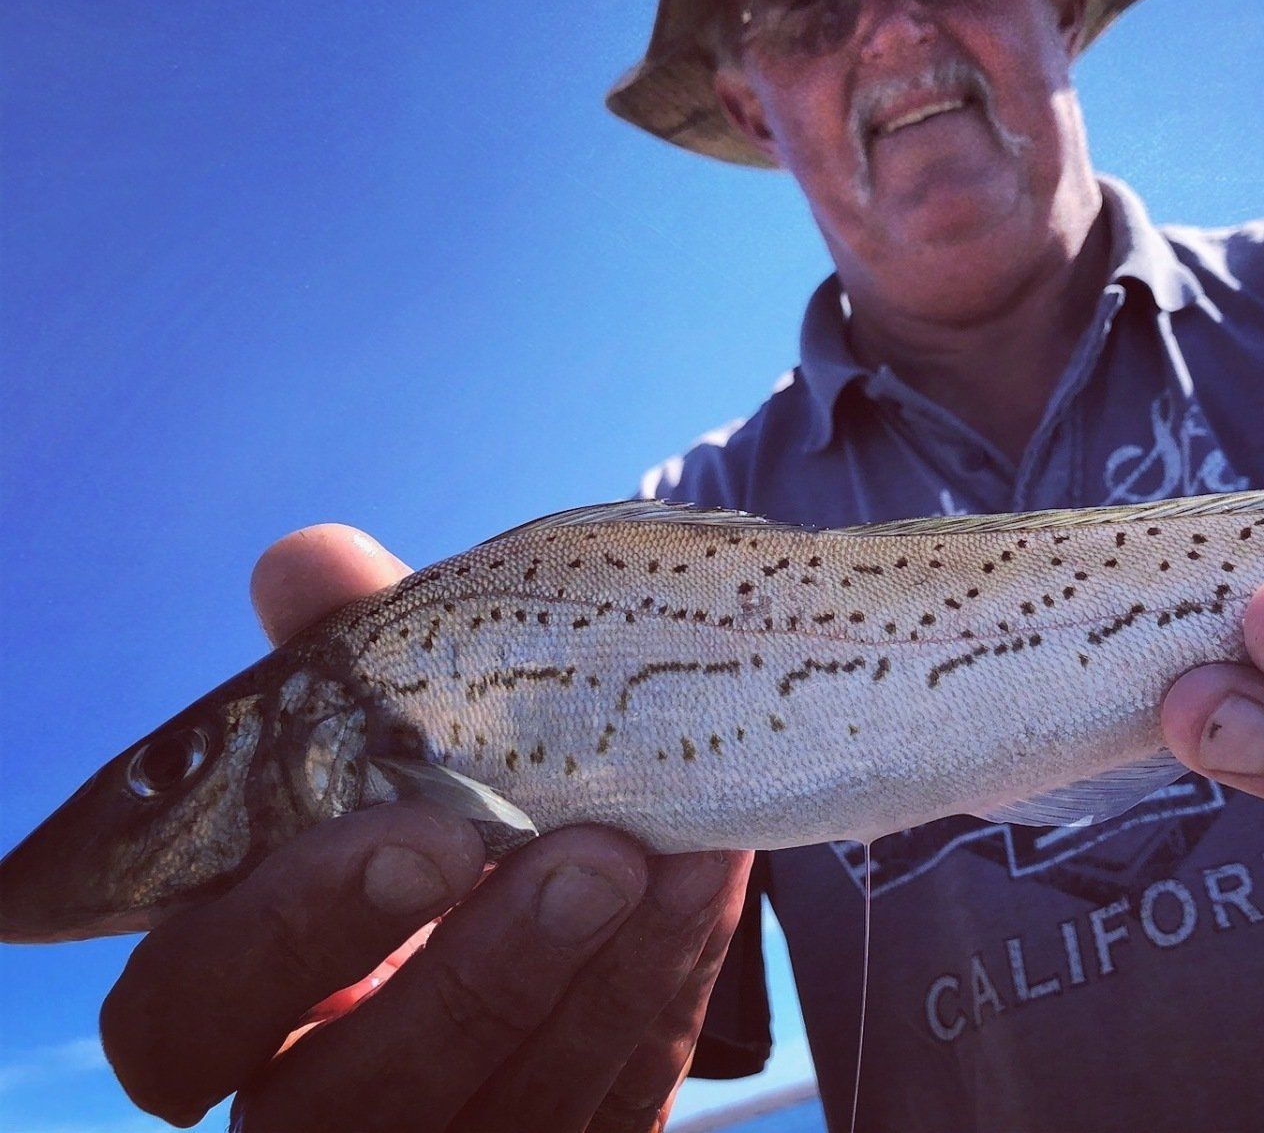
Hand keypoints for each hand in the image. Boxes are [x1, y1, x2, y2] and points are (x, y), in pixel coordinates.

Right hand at [100, 524, 752, 1131]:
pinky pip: (612, 1107)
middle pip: (345, 1104)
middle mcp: (322, 1103)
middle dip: (474, 978)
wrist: (578, 866)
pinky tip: (708, 881)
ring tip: (677, 852)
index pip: (181, 1018)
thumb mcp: (407, 737)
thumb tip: (307, 559)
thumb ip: (356, 659)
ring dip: (600, 979)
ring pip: (501, 1120)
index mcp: (237, 993)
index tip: (417, 828)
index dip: (285, 940)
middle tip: (588, 851)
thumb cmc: (452, 800)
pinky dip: (664, 988)